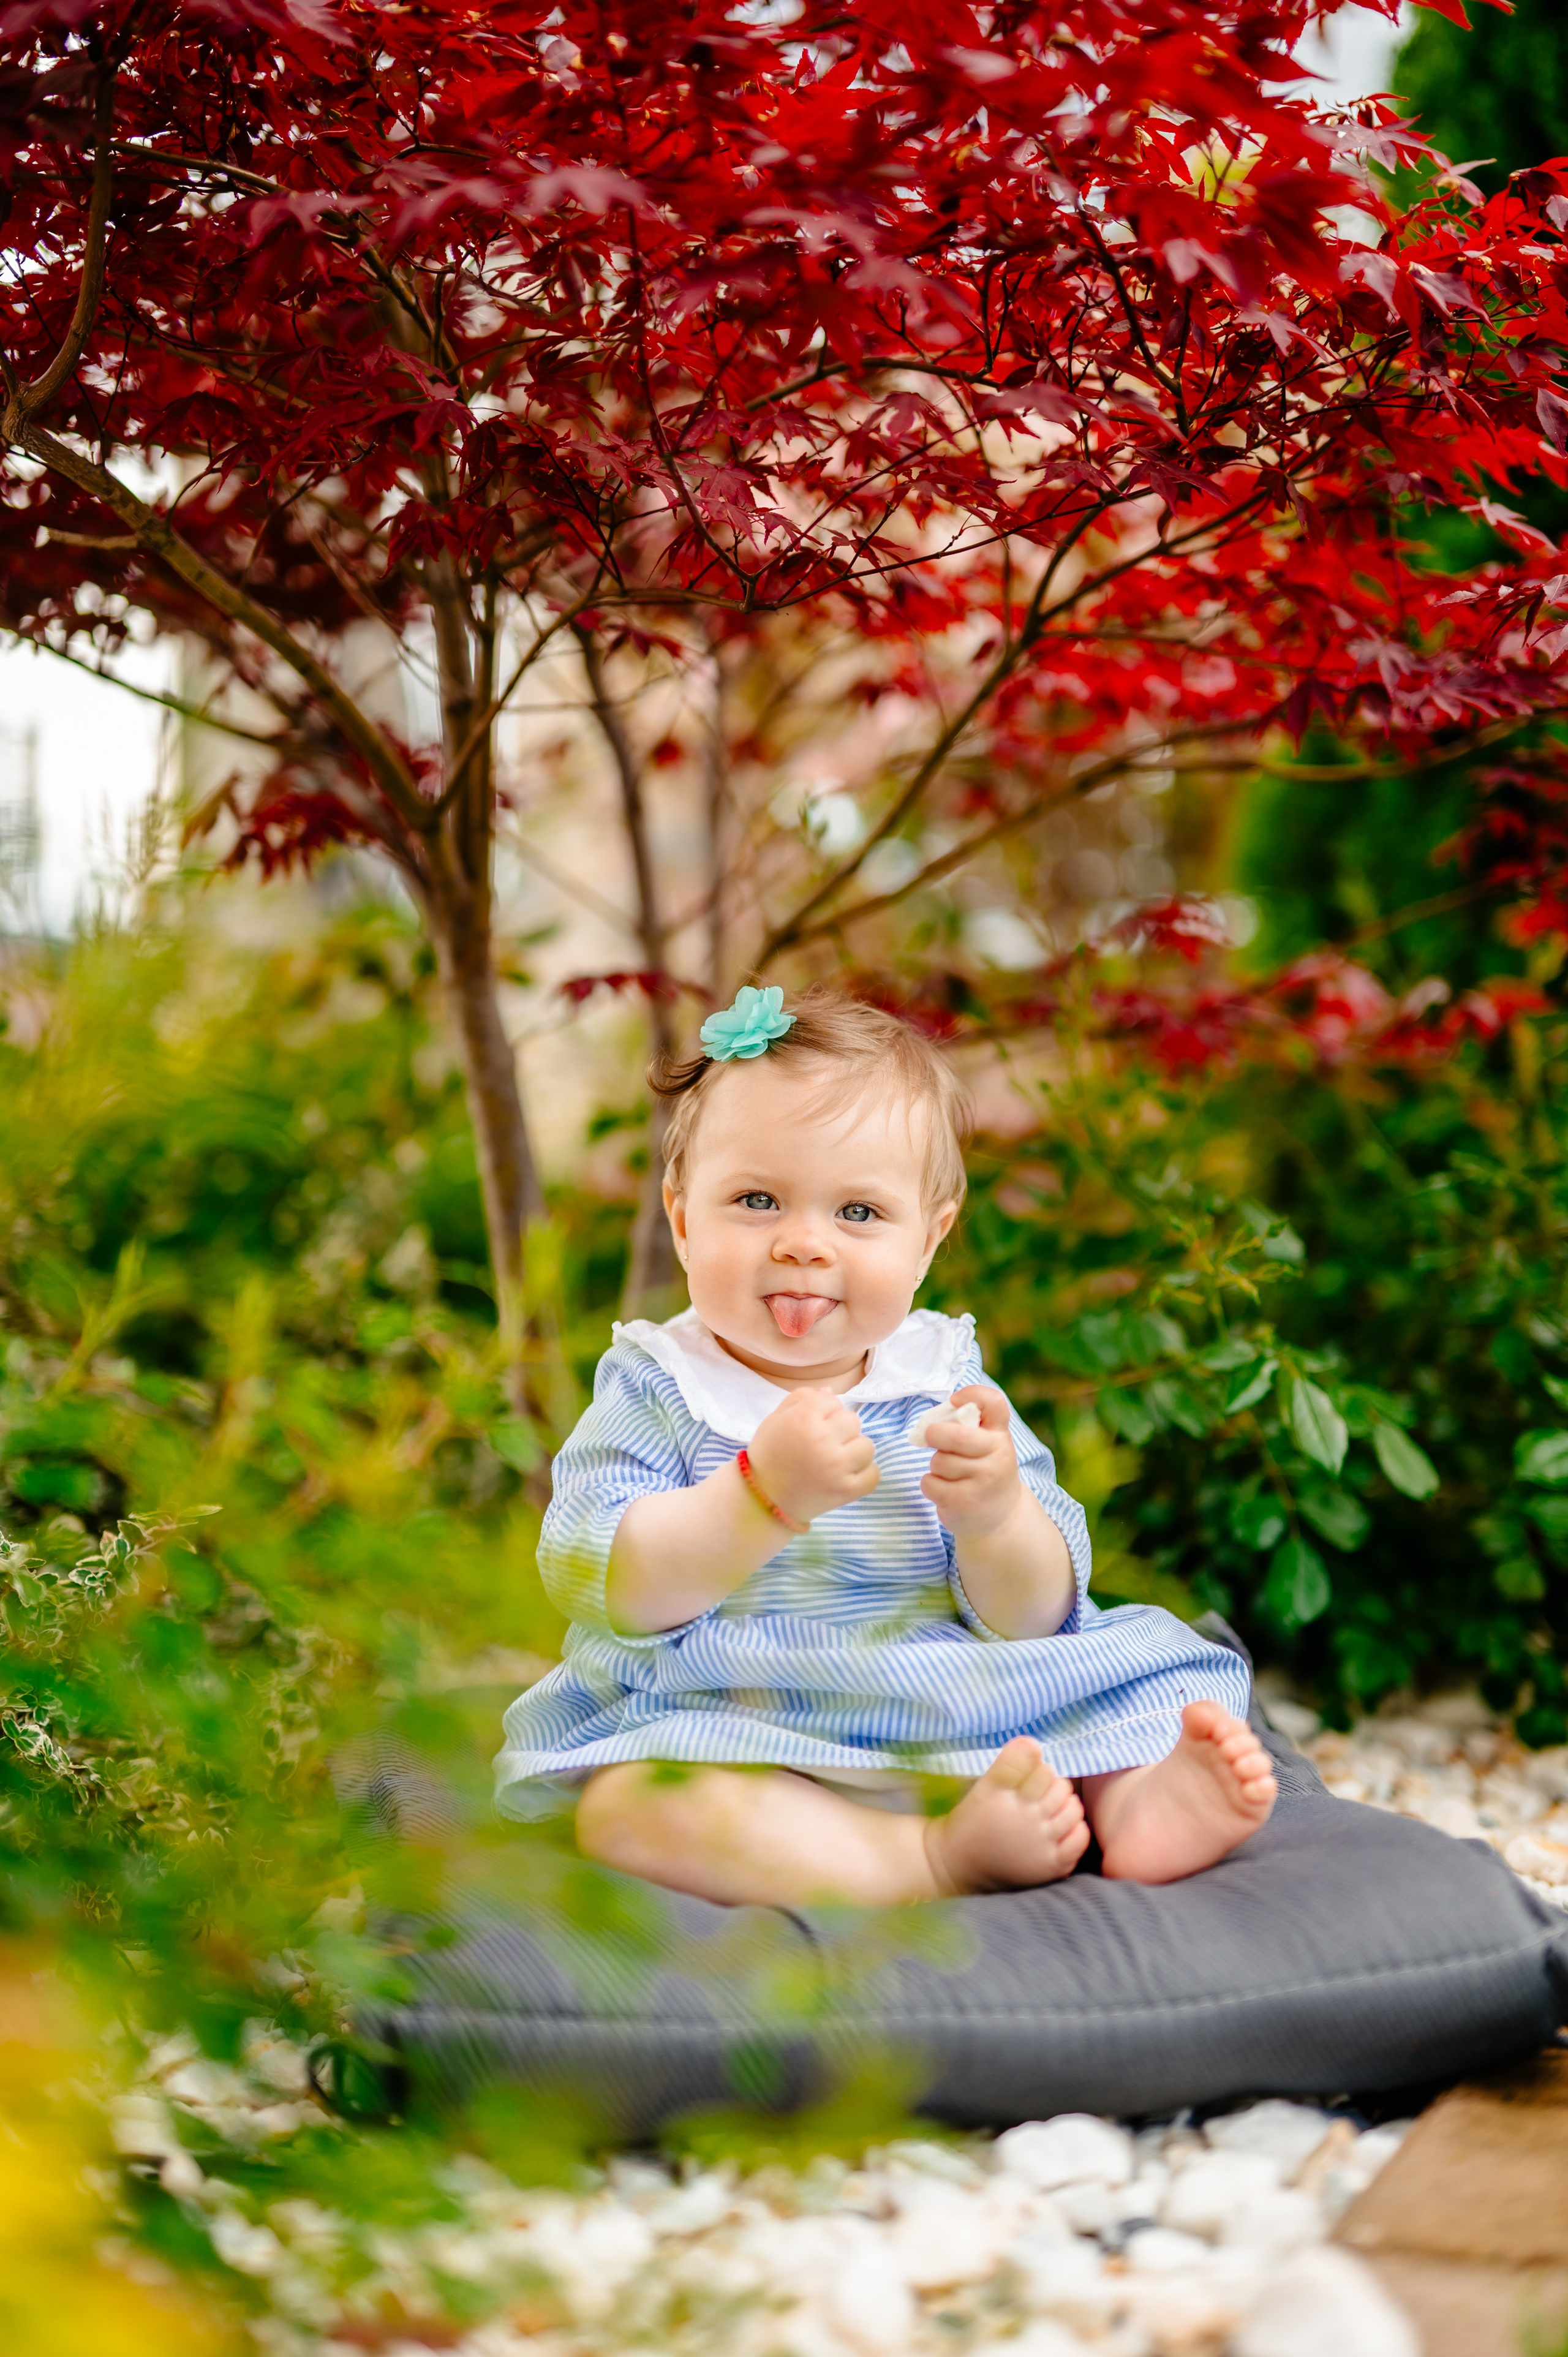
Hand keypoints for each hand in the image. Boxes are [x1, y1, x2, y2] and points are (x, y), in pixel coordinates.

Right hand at [748, 1387, 879, 1525]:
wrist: (764, 1499)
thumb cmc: (769, 1455)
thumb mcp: (775, 1419)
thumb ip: (801, 1398)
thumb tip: (830, 1391)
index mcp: (804, 1419)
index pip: (832, 1401)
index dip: (823, 1411)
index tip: (812, 1425)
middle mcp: (823, 1440)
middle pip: (852, 1420)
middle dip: (840, 1429)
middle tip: (824, 1444)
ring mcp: (837, 1467)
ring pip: (866, 1446)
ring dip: (854, 1451)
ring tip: (837, 1459)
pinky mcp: (847, 1490)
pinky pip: (873, 1474)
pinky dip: (864, 1474)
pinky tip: (848, 1474)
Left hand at [922, 1385, 1023, 1538]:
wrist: (1001, 1519)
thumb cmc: (986, 1472)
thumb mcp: (989, 1447)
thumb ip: (969, 1429)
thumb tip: (931, 1422)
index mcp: (1000, 1436)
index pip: (994, 1403)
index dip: (971, 1394)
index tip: (954, 1401)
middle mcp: (997, 1456)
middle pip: (956, 1435)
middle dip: (934, 1434)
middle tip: (930, 1437)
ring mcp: (982, 1481)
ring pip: (939, 1461)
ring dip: (936, 1466)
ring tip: (950, 1475)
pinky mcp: (963, 1502)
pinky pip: (929, 1482)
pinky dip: (930, 1485)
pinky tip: (945, 1491)